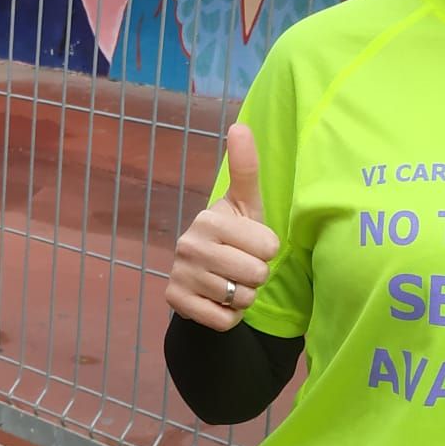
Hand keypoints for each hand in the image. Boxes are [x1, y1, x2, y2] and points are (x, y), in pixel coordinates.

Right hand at [166, 123, 280, 331]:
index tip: (251, 246)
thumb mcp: (245, 204)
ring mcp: (180, 274)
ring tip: (229, 284)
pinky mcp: (175, 302)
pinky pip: (224, 320)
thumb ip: (245, 168)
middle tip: (241, 269)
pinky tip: (217, 302)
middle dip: (257, 277)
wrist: (201, 278)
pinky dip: (228, 317)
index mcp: (209, 218)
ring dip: (244, 298)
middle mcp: (189, 244)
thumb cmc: (233, 237)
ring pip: (242, 299)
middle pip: (257, 274)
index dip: (268, 251)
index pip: (269, 247)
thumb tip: (239, 125)